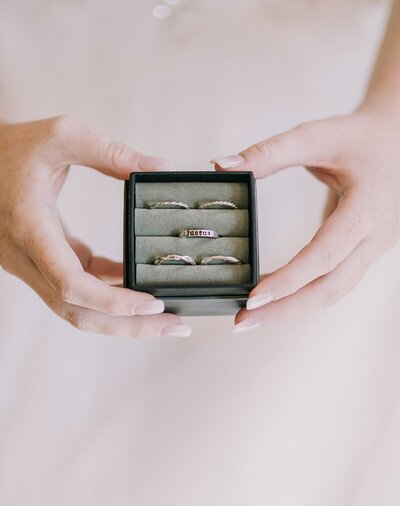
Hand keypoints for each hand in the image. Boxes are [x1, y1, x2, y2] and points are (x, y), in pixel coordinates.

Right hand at [0, 116, 190, 336]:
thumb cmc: (13, 147)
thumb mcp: (62, 135)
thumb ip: (111, 152)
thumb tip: (160, 167)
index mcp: (32, 229)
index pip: (70, 283)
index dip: (112, 300)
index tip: (151, 304)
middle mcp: (28, 257)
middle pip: (79, 312)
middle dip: (128, 325)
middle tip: (174, 325)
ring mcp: (33, 265)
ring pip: (78, 308)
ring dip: (122, 316)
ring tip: (165, 315)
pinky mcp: (44, 262)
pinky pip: (78, 287)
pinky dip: (109, 290)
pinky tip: (137, 283)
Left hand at [211, 110, 399, 332]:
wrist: (398, 141)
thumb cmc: (359, 138)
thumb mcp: (316, 136)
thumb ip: (269, 153)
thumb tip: (221, 167)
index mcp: (367, 207)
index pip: (326, 254)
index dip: (290, 279)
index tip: (254, 297)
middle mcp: (376, 236)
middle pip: (330, 288)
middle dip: (285, 309)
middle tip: (242, 322)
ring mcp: (374, 249)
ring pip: (333, 292)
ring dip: (293, 309)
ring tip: (252, 317)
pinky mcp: (364, 253)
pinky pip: (334, 282)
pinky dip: (304, 295)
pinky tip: (275, 298)